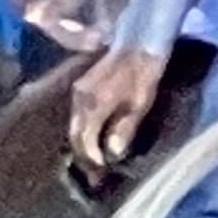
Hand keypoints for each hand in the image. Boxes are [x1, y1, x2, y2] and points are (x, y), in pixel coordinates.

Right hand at [70, 47, 168, 169]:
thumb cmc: (143, 74)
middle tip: (94, 174)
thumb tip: (112, 152)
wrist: (138, 43)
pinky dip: (83, 130)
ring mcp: (78, 92)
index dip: (92, 159)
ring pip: (74, 125)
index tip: (101, 173)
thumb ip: (124, 128)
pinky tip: (93, 138)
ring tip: (94, 160)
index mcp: (92, 105)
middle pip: (75, 135)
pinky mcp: (82, 87)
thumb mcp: (139, 104)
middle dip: (84, 155)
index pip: (85, 140)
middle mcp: (79, 99)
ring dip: (82, 143)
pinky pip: (78, 115)